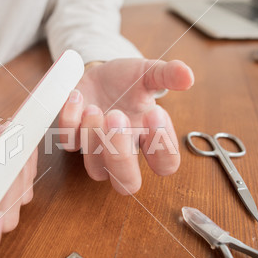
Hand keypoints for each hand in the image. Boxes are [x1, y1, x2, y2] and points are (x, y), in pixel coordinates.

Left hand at [59, 59, 193, 194]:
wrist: (98, 73)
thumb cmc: (127, 81)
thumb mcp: (149, 73)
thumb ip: (168, 75)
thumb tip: (188, 76)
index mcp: (149, 140)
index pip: (166, 165)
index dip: (162, 147)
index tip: (153, 112)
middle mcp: (124, 153)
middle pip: (127, 184)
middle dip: (121, 156)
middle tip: (116, 117)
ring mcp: (96, 151)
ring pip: (95, 171)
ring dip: (94, 141)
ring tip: (95, 108)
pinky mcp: (73, 138)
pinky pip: (69, 144)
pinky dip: (70, 122)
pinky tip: (77, 97)